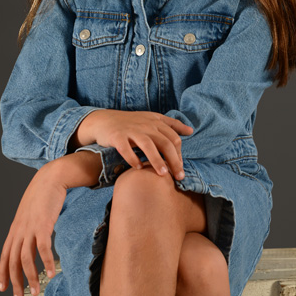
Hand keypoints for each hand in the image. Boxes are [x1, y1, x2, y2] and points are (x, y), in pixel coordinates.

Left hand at [0, 163, 67, 295]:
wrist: (51, 178)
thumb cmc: (44, 196)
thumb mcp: (32, 215)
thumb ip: (30, 229)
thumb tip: (35, 240)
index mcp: (15, 230)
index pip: (4, 257)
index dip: (2, 274)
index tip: (3, 289)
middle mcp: (19, 232)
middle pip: (12, 263)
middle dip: (15, 283)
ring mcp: (30, 229)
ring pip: (25, 259)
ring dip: (30, 278)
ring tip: (36, 291)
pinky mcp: (43, 225)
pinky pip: (43, 248)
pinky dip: (45, 262)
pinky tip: (51, 272)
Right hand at [75, 110, 192, 179]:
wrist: (104, 120)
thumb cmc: (132, 123)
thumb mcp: (153, 119)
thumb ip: (172, 124)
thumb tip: (191, 131)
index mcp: (156, 122)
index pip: (174, 139)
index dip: (179, 154)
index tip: (181, 168)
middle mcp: (146, 125)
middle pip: (165, 143)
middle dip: (174, 161)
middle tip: (179, 176)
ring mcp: (131, 130)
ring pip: (148, 145)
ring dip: (156, 160)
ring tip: (163, 174)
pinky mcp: (117, 136)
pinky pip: (125, 148)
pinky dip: (132, 158)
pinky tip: (138, 168)